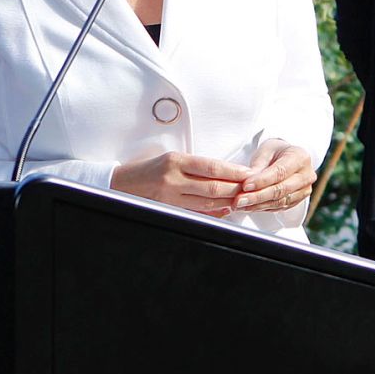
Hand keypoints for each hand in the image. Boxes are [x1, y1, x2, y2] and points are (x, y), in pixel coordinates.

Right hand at [110, 151, 250, 213]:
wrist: (122, 183)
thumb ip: (196, 167)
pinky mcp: (168, 209)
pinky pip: (195, 213)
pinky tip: (225, 211)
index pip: (212, 167)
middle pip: (212, 187)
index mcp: (176, 161)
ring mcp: (169, 197)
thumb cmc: (149, 169)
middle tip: (252, 188)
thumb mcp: (172, 160)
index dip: (233, 172)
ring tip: (243, 200)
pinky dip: (213, 213)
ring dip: (227, 202)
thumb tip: (226, 173)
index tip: (249, 173)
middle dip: (235, 189)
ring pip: (206, 202)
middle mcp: (172, 179)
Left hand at [232, 139, 315, 215]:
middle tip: (239, 200)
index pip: (280, 172)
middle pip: (281, 189)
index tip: (245, 186)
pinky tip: (249, 207)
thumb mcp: (265, 151)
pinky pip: (280, 207)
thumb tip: (246, 184)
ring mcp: (304, 190)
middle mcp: (307, 175)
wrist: (286, 158)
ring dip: (258, 205)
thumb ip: (258, 167)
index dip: (262, 181)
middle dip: (258, 196)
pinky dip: (263, 208)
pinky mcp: (298, 200)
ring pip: (280, 201)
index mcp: (301, 157)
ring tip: (241, 204)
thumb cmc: (275, 152)